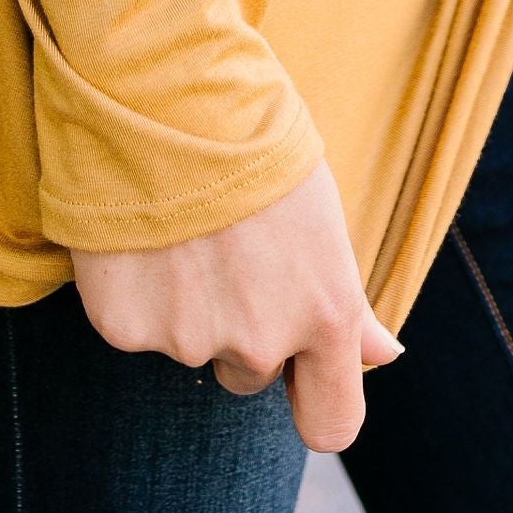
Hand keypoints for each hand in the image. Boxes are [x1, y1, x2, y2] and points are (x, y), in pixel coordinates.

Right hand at [71, 156, 402, 451]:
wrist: (164, 87)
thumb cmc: (254, 138)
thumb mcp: (320, 213)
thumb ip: (349, 303)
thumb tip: (386, 357)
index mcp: (325, 314)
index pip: (332, 424)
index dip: (313, 402)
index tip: (298, 379)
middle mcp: (261, 342)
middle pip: (250, 373)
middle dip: (239, 325)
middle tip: (224, 247)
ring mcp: (189, 339)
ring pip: (191, 346)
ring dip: (187, 304)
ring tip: (179, 225)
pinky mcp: (126, 328)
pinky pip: (135, 329)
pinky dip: (134, 293)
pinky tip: (138, 232)